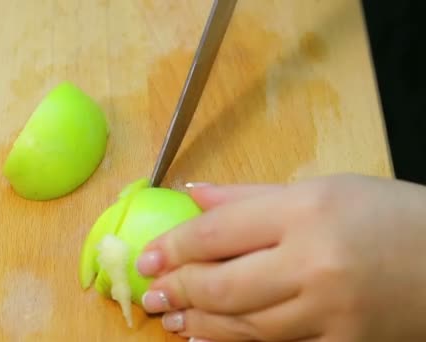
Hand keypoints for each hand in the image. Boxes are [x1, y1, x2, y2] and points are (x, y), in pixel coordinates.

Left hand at [136, 174, 425, 341]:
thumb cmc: (387, 215)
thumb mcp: (319, 189)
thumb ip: (249, 196)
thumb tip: (193, 195)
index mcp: (305, 212)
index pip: (217, 233)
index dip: (173, 247)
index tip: (148, 258)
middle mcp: (314, 263)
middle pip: (222, 285)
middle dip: (178, 290)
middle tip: (153, 294)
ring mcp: (329, 313)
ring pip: (243, 325)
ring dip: (199, 322)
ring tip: (172, 317)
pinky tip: (208, 338)